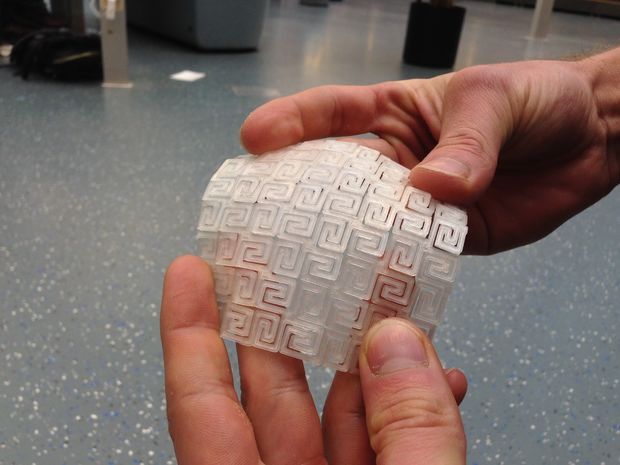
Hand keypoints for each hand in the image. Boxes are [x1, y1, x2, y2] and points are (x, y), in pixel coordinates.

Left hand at [161, 256, 467, 464]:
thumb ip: (405, 434)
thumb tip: (396, 348)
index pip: (201, 407)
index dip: (189, 333)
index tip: (189, 271)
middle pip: (271, 396)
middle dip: (286, 324)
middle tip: (291, 263)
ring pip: (338, 417)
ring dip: (367, 363)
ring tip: (386, 310)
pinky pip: (384, 445)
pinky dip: (410, 413)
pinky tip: (436, 382)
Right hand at [240, 50, 619, 253]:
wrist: (589, 143)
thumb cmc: (539, 101)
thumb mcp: (499, 101)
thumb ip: (467, 142)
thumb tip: (431, 187)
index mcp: (395, 114)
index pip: (334, 114)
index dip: (292, 123)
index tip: (255, 138)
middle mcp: (394, 163)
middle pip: (333, 182)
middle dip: (293, 199)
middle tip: (258, 221)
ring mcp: (413, 206)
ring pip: (364, 228)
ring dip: (338, 248)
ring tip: (300, 270)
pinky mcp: (440, 241)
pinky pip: (406, 259)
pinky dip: (387, 275)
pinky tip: (366, 292)